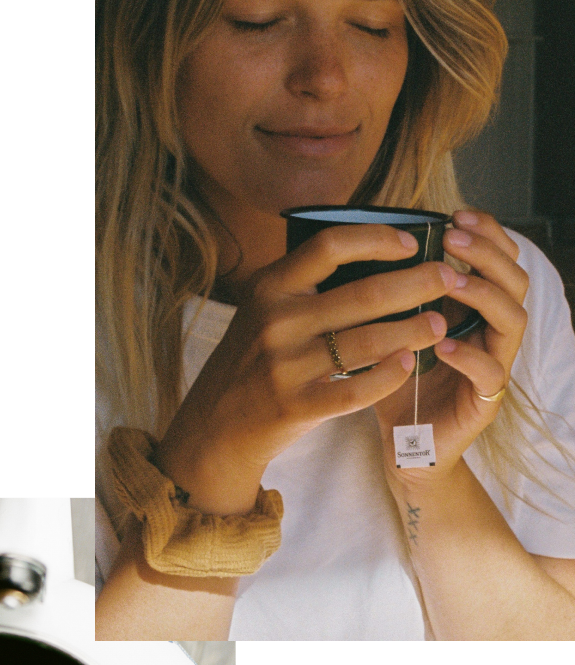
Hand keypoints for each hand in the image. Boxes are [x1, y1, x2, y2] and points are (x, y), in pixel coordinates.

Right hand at [153, 222, 460, 514]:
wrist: (216, 425)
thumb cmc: (251, 361)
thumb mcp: (261, 311)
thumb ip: (302, 283)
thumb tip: (374, 252)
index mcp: (268, 288)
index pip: (330, 246)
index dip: (377, 238)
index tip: (412, 241)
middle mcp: (276, 322)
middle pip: (363, 294)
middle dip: (417, 283)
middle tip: (448, 278)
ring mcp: (286, 366)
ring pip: (369, 342)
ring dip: (413, 330)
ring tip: (439, 323)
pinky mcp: (298, 405)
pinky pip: (358, 388)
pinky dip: (390, 374)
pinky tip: (410, 363)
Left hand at [372, 209, 528, 490]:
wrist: (402, 448)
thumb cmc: (396, 385)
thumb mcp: (393, 329)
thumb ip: (396, 294)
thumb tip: (371, 246)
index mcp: (475, 312)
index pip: (500, 260)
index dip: (487, 233)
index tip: (455, 214)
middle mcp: (492, 335)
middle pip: (516, 281)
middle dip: (487, 253)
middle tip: (453, 237)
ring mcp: (494, 368)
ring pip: (512, 320)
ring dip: (482, 294)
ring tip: (450, 281)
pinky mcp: (484, 404)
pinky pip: (491, 373)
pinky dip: (468, 354)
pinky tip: (443, 342)